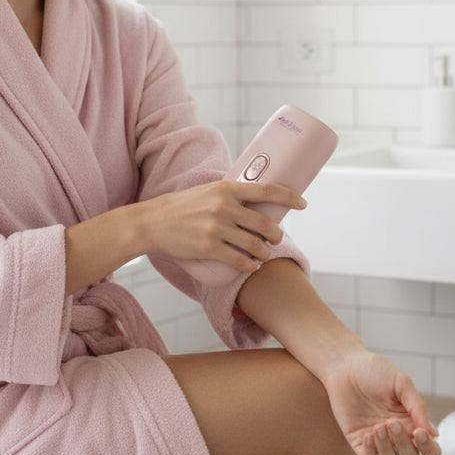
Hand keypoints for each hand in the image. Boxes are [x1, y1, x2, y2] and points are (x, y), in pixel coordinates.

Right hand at [141, 180, 305, 274]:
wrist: (152, 222)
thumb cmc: (179, 206)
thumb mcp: (206, 191)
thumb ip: (229, 195)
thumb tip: (254, 200)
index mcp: (226, 189)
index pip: (267, 190)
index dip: (289, 197)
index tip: (302, 203)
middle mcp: (224, 207)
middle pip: (265, 224)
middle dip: (276, 235)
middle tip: (275, 239)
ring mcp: (217, 229)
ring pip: (255, 245)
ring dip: (265, 252)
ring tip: (263, 254)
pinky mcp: (209, 248)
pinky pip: (240, 261)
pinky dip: (250, 265)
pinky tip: (252, 265)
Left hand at [323, 349, 441, 454]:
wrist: (344, 367)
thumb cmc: (374, 371)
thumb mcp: (401, 383)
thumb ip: (418, 407)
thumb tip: (434, 434)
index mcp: (412, 422)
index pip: (429, 449)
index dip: (429, 447)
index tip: (419, 432)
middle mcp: (397, 435)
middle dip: (404, 444)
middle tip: (392, 423)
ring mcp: (377, 440)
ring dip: (387, 448)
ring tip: (378, 427)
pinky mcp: (358, 441)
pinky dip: (370, 451)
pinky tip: (367, 434)